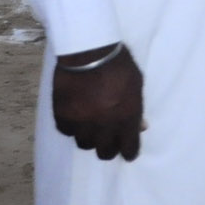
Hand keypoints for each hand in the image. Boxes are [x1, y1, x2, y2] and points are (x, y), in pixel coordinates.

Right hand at [52, 44, 143, 160]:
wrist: (88, 51)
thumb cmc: (119, 64)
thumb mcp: (136, 84)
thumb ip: (137, 108)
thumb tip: (142, 127)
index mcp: (126, 117)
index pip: (129, 148)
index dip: (129, 152)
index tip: (128, 153)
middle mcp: (104, 125)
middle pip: (105, 152)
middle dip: (109, 149)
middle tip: (108, 142)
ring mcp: (82, 122)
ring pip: (84, 144)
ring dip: (89, 138)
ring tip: (91, 128)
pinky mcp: (63, 116)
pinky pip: (67, 131)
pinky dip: (72, 127)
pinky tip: (75, 118)